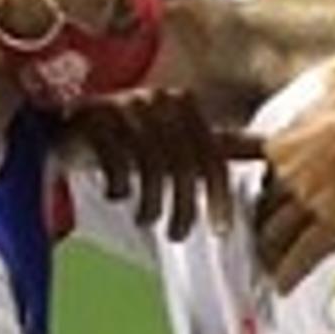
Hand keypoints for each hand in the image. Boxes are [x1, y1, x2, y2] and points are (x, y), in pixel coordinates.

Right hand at [64, 91, 253, 243]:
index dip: (218, 196)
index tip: (221, 230)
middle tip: (178, 234)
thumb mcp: (176, 139)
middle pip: (183, 166)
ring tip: (147, 221)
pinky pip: (115, 164)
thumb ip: (217, 144)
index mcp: (184, 104)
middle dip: (184, 208)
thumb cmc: (131, 139)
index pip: (212, 155)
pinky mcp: (94, 119)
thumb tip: (268, 148)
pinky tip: (115, 196)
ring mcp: (124, 106)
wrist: (66, 126)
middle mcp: (158, 99)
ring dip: (150, 205)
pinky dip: (117, 189)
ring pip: (150, 169)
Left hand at [258, 67, 334, 288]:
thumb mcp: (316, 107)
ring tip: (272, 270)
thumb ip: (298, 127)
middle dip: (261, 234)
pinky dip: (288, 274)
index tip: (262, 218)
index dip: (262, 206)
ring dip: (270, 257)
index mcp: (278, 148)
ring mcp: (307, 200)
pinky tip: (283, 286)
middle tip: (263, 250)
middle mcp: (285, 176)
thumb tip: (297, 128)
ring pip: (274, 238)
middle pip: (261, 215)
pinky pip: (301, 254)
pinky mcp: (332, 220)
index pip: (259, 187)